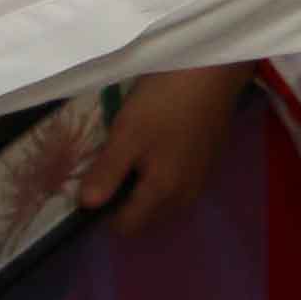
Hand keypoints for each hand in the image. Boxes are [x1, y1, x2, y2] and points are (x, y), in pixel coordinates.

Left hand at [82, 65, 253, 236]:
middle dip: (125, 200)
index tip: (94, 183)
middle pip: (146, 216)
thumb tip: (86, 206)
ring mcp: (200, 179)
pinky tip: (158, 142)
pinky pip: (179, 183)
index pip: (127, 227)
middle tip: (112, 163)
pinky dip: (163, 173)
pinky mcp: (209, 161)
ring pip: (163, 200)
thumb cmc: (164, 102)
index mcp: (162, 194)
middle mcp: (185, 196)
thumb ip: (106, 174)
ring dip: (145, 186)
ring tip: (133, 151)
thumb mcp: (126, 134)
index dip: (103, 213)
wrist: (214, 72)